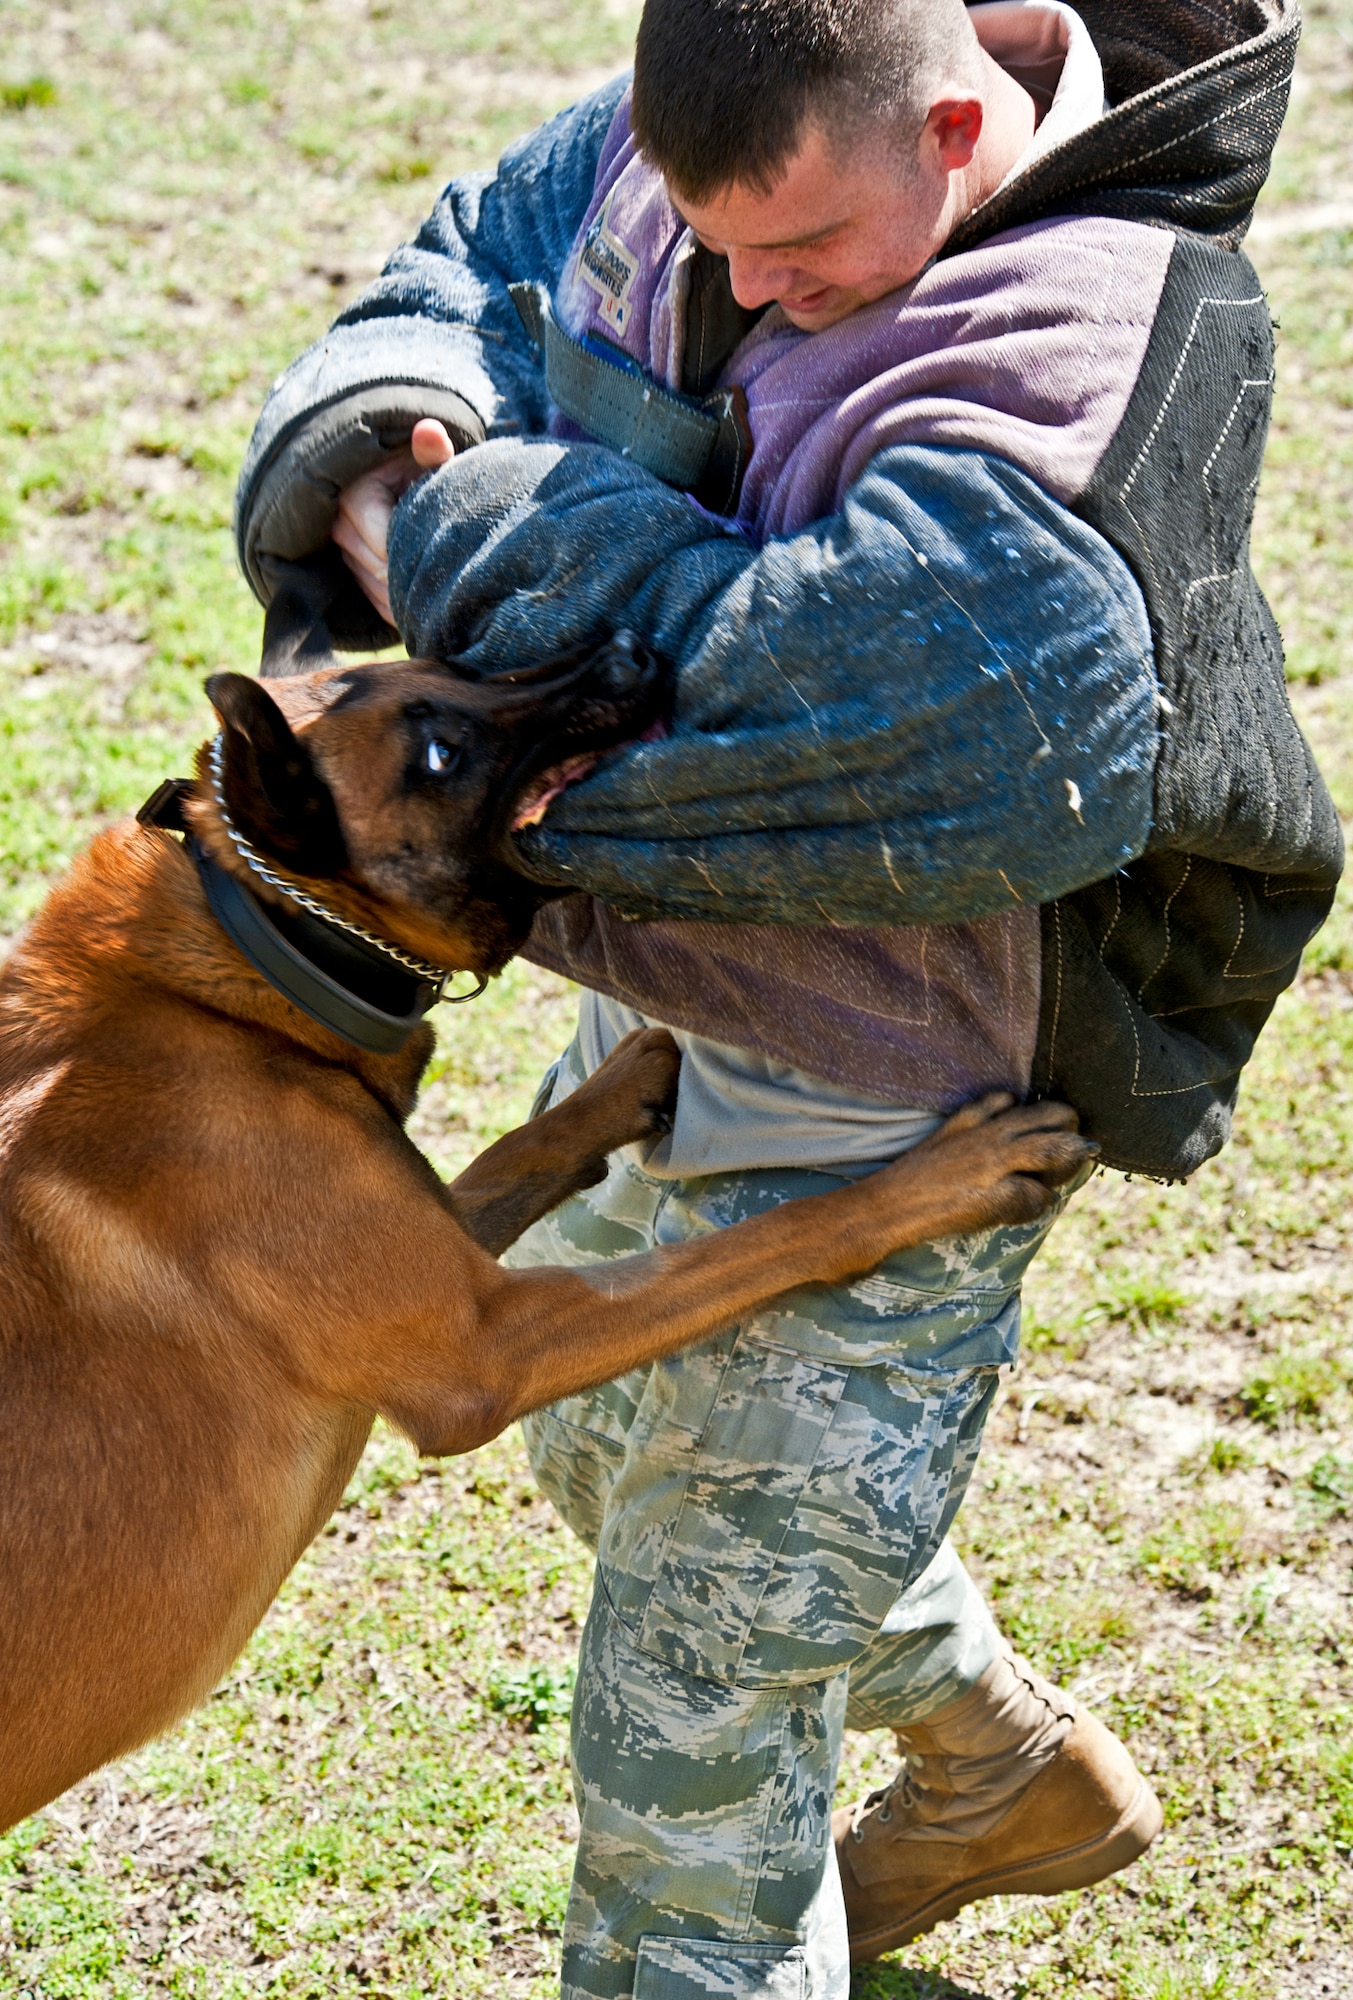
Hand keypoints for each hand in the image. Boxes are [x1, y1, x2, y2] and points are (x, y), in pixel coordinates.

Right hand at [332, 418, 455, 624]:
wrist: (403, 474)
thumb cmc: (420, 465)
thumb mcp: (428, 457)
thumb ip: (432, 451)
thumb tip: (430, 431)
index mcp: (354, 496)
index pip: (385, 548)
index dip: (419, 556)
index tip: (450, 554)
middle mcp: (338, 526)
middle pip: (380, 574)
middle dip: (416, 580)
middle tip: (454, 579)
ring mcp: (342, 551)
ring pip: (378, 593)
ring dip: (410, 598)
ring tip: (444, 589)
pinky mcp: (350, 570)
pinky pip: (375, 602)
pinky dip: (403, 606)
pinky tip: (430, 602)